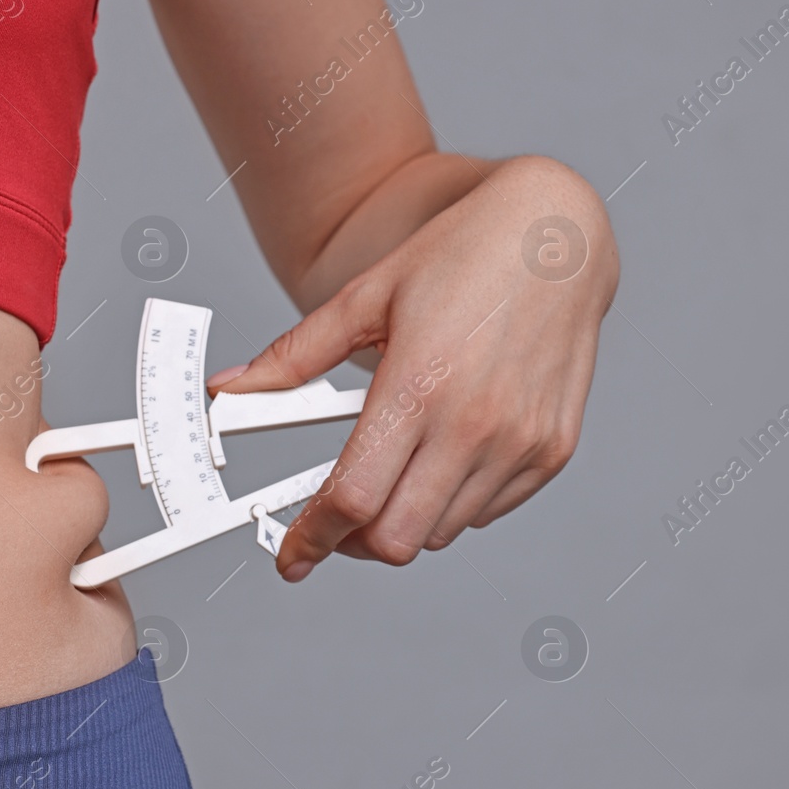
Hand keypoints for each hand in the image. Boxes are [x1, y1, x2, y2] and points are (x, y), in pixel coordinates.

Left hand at [207, 156, 618, 581]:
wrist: (557, 234)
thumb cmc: (465, 254)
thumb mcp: (366, 296)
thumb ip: (294, 356)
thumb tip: (231, 388)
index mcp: (418, 385)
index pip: (352, 499)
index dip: (312, 538)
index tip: (293, 554)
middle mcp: (474, 423)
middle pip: (396, 539)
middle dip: (354, 542)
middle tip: (337, 518)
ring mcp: (520, 443)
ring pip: (441, 533)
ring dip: (405, 518)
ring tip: (396, 467)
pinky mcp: (551, 450)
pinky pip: (487, 511)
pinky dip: (454, 503)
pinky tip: (445, 456)